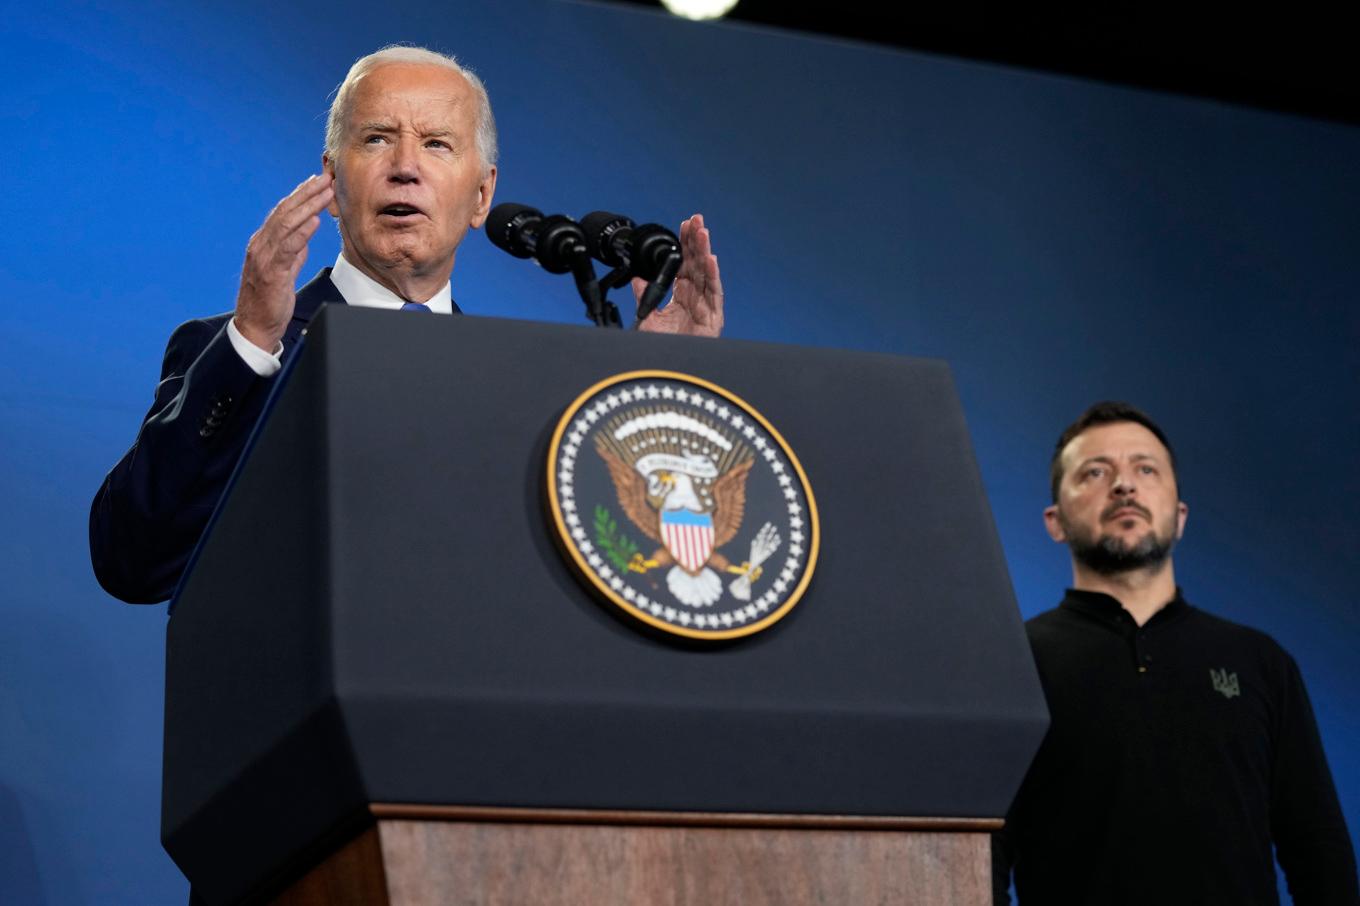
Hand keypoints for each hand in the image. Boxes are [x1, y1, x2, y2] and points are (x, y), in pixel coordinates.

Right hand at [234, 173, 333, 351]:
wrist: (255, 326)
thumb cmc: (270, 300)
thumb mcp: (284, 270)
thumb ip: (293, 252)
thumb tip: (305, 235)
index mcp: (263, 243)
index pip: (283, 212)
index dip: (300, 194)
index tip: (317, 180)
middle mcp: (261, 245)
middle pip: (285, 212)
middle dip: (306, 193)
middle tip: (326, 177)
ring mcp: (264, 258)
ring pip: (286, 224)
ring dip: (308, 206)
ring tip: (325, 192)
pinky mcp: (271, 273)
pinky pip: (287, 248)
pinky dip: (301, 232)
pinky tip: (315, 220)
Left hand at [635, 213, 722, 336]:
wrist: (664, 370)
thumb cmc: (660, 348)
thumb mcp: (647, 318)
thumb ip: (644, 296)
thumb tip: (636, 278)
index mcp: (681, 295)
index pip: (685, 264)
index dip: (685, 244)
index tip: (684, 225)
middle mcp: (695, 298)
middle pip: (697, 264)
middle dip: (697, 241)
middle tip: (696, 219)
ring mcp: (705, 307)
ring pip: (706, 274)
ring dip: (705, 252)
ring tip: (703, 231)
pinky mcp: (713, 319)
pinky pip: (714, 294)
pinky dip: (713, 277)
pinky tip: (711, 260)